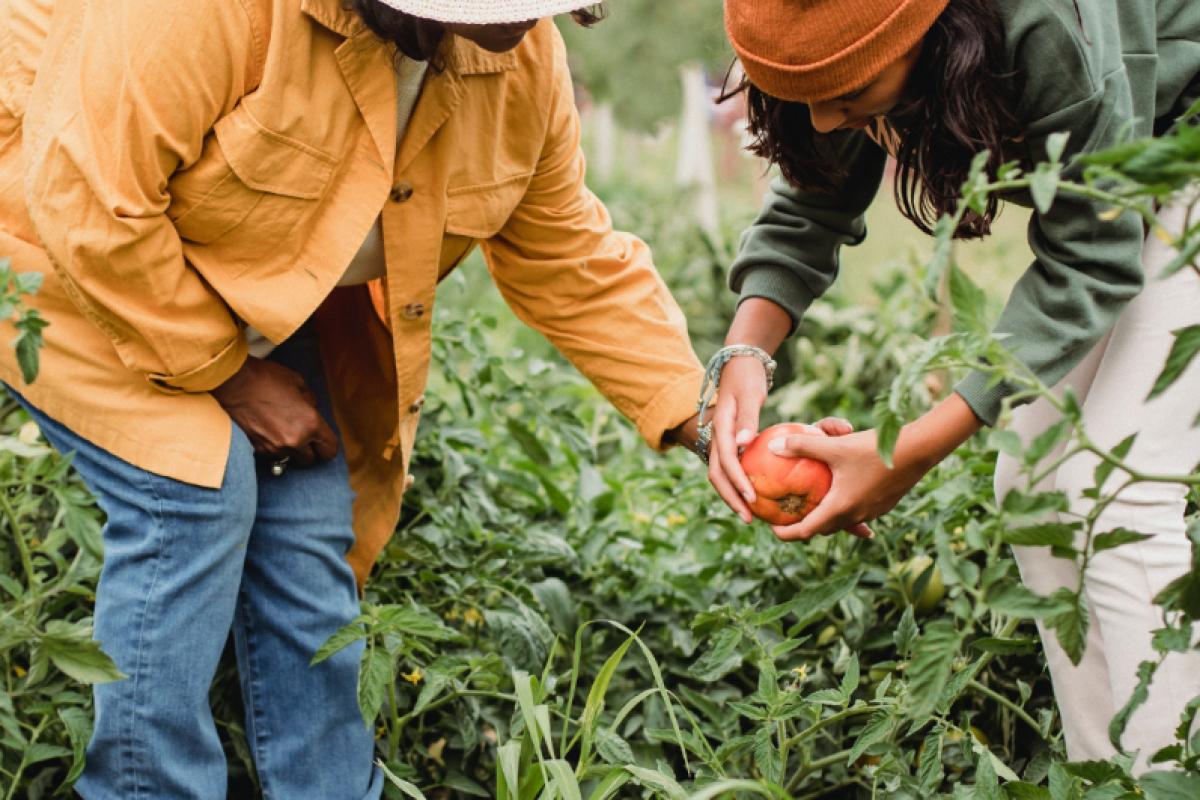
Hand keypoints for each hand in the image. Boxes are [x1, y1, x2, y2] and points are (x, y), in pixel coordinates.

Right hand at [211, 357, 338, 465]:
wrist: (233, 382)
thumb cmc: (267, 378)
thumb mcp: (299, 383)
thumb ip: (311, 402)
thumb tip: (313, 412)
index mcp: (310, 424)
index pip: (329, 449)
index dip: (328, 445)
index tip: (323, 441)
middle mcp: (294, 440)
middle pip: (310, 460)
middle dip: (310, 450)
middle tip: (303, 436)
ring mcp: (274, 448)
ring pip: (291, 459)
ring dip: (291, 449)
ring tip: (283, 430)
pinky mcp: (257, 449)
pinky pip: (273, 455)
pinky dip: (274, 447)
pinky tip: (269, 430)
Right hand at [705, 357, 855, 524]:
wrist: (738, 365)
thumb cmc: (748, 378)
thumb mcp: (750, 395)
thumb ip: (747, 419)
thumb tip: (743, 444)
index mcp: (721, 428)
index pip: (725, 461)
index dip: (737, 482)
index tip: (752, 499)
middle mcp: (716, 438)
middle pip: (717, 475)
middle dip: (731, 498)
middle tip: (749, 518)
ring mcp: (720, 442)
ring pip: (720, 475)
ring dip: (732, 495)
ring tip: (750, 514)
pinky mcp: (728, 443)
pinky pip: (729, 468)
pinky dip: (738, 485)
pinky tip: (755, 495)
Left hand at [762, 395, 982, 539]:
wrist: (918, 450)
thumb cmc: (873, 449)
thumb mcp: (834, 446)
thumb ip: (802, 445)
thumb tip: (773, 445)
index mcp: (839, 508)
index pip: (805, 531)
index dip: (786, 533)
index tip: (772, 528)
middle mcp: (855, 515)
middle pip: (823, 528)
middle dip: (804, 525)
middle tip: (789, 513)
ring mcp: (872, 511)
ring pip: (842, 521)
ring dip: (826, 516)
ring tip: (813, 503)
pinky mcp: (884, 504)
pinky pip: (858, 512)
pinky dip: (845, 508)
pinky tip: (843, 493)